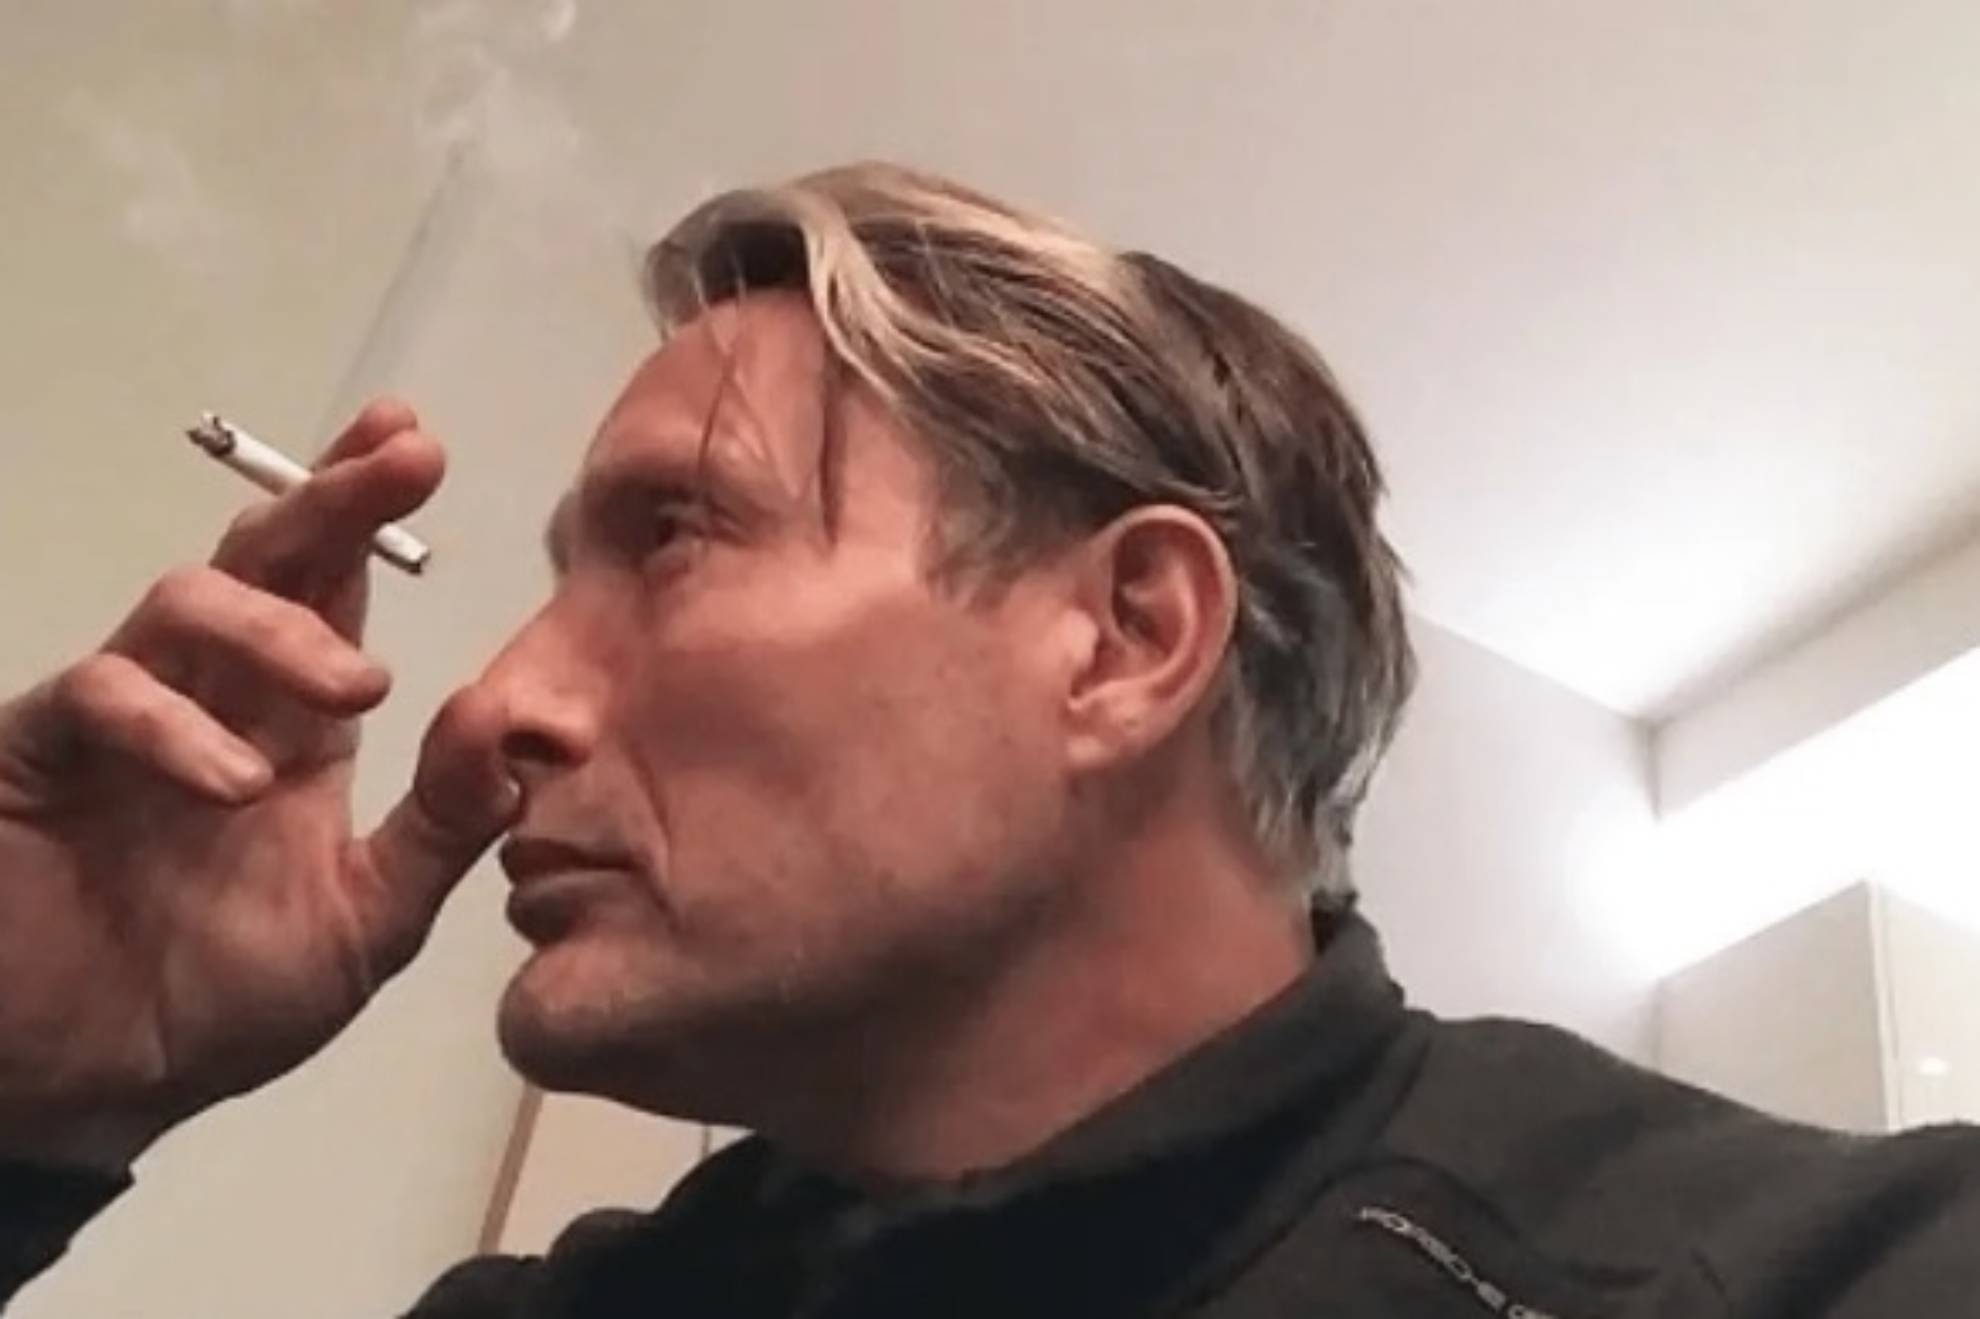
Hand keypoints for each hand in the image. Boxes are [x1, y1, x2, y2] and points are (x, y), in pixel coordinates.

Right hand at [0, 402, 516, 1169]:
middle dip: (336, 501)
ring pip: (185, 603)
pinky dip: (175, 728)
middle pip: (267, 561)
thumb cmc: (217, 999)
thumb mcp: (363, 923)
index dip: (368, 513)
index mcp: (295, 725)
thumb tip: (525, 737)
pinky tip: (235, 784)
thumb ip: (440, 832)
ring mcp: (124, 718)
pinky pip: (103, 697)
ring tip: (355, 693)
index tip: (416, 439)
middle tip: (408, 458)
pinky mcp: (40, 753)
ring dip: (277, 630)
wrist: (91, 1082)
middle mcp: (215, 697)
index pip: (335, 591)